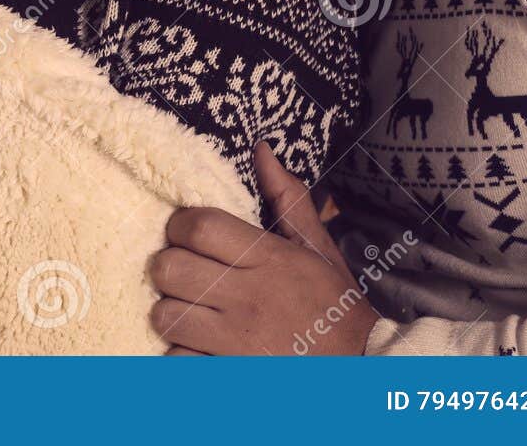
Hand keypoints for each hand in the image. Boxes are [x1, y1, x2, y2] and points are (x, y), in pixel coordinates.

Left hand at [150, 142, 376, 355]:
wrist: (361, 370)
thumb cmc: (334, 305)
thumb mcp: (316, 248)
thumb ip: (287, 198)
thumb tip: (261, 149)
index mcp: (269, 259)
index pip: (198, 226)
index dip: (178, 226)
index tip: (184, 234)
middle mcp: (249, 297)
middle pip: (170, 267)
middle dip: (168, 267)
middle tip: (183, 273)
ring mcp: (236, 341)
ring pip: (165, 314)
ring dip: (170, 311)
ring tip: (187, 310)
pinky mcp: (228, 376)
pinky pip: (176, 359)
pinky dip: (178, 354)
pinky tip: (194, 346)